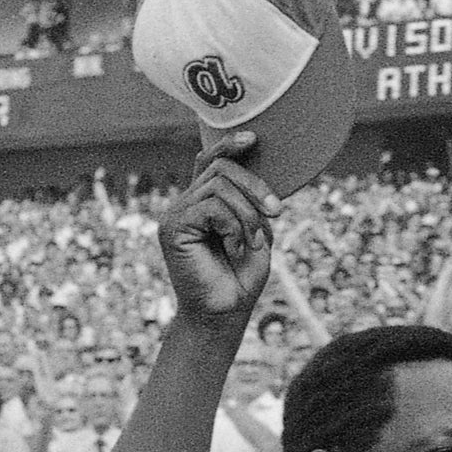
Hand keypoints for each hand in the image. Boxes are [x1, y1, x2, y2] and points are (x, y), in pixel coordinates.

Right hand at [158, 131, 278, 325]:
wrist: (225, 314)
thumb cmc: (242, 277)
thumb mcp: (255, 231)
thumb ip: (251, 201)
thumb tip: (257, 166)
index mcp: (203, 203)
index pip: (209, 161)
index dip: (228, 144)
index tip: (254, 138)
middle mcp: (186, 204)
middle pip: (220, 168)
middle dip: (255, 185)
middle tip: (278, 213)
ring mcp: (175, 214)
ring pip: (219, 185)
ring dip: (248, 212)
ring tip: (255, 241)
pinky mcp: (172, 227)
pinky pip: (211, 206)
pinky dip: (234, 225)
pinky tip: (236, 248)